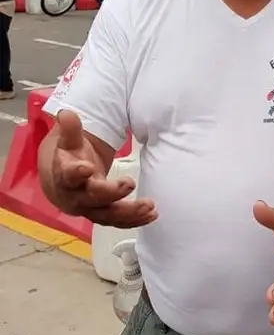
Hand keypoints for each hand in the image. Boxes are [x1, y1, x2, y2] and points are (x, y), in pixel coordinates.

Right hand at [50, 110, 156, 227]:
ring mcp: (90, 208)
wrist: (61, 182)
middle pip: (92, 198)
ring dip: (129, 213)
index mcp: (65, 175)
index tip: (86, 168)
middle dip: (111, 193)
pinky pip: (118, 221)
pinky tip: (152, 215)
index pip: (68, 176)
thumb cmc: (68, 158)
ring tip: (149, 207)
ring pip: (108, 215)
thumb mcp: (67, 141)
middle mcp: (76, 195)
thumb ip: (71, 129)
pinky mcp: (103, 214)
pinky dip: (135, 220)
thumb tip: (67, 113)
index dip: (76, 173)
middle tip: (129, 183)